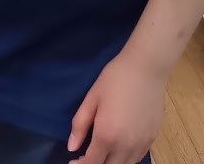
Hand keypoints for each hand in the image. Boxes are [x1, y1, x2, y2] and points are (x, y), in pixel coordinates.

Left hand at [68, 49, 165, 163]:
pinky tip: (119, 148)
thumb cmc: (114, 79)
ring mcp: (141, 144)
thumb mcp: (92, 98)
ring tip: (101, 153)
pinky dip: (126, 159)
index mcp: (107, 135)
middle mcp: (126, 145)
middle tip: (85, 157)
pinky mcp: (152, 139)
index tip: (73, 161)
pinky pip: (137, 158)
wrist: (146, 69)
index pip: (93, 163)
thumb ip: (80, 124)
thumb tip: (72, 147)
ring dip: (111, 163)